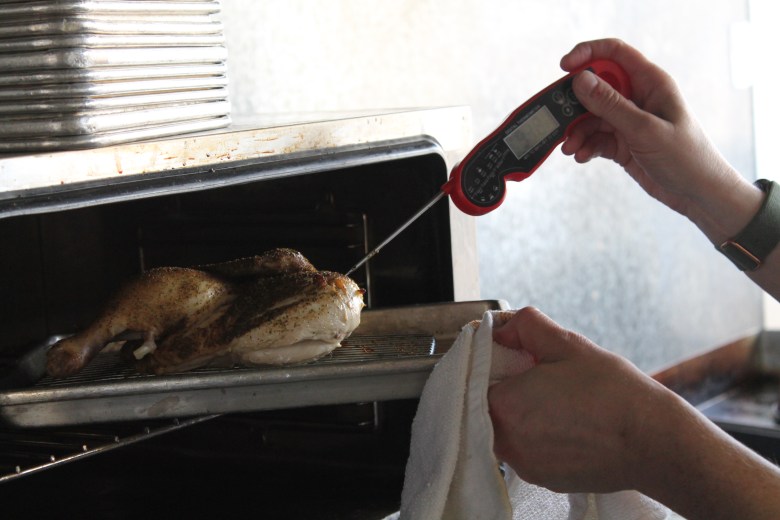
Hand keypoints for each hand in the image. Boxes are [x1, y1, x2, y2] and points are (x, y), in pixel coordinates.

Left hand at [488, 307, 661, 492]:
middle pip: (489, 407)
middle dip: (509, 390)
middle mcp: (506, 441)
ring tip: (559, 403)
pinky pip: (526, 451)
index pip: (477, 381)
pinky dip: (538, 437)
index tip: (518, 362)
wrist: (653, 442)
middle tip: (542, 379)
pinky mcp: (542, 480)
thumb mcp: (567, 344)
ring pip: (506, 431)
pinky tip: (567, 424)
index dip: (496, 367)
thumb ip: (526, 327)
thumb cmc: (613, 393)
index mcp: (504, 404)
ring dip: (523, 414)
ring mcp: (524, 465)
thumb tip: (502, 327)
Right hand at [559, 38, 761, 244]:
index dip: (588, 54)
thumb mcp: (644, 130)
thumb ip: (611, 105)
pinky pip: (596, 138)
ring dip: (577, 131)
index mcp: (650, 83)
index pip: (614, 54)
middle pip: (596, 87)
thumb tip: (581, 80)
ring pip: (592, 116)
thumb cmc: (685, 157)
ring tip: (571, 148)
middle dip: (575, 103)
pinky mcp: (623, 143)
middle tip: (559, 119)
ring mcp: (629, 121)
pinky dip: (585, 146)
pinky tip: (582, 156)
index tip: (564, 67)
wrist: (699, 194)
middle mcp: (638, 98)